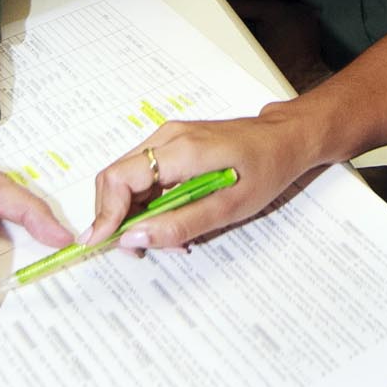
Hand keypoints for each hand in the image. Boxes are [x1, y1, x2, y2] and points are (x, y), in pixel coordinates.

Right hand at [88, 105, 319, 251]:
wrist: (286, 138)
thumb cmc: (267, 168)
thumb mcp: (230, 207)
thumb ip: (180, 224)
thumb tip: (134, 239)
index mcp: (181, 149)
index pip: (119, 177)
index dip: (104, 213)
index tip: (100, 244)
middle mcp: (167, 136)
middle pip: (115, 177)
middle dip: (118, 218)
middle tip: (143, 249)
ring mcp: (168, 137)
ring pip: (127, 178)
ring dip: (135, 214)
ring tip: (168, 239)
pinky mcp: (173, 143)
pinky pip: (144, 175)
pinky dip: (148, 202)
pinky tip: (173, 220)